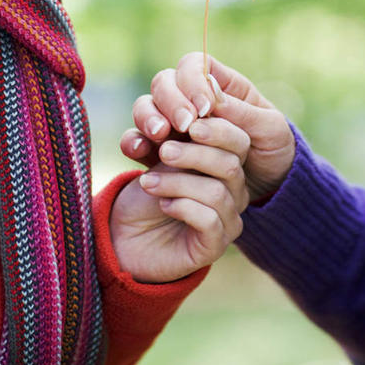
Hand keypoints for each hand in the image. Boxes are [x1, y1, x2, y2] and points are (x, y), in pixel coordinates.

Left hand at [111, 115, 249, 281]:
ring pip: (217, 192)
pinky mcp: (215, 245)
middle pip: (231, 164)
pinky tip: (164, 204)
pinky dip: (183, 207)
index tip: (185, 123)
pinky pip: (209, 220)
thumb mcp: (157, 154)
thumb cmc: (146, 188)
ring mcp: (228, 218)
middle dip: (194, 154)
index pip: (238, 140)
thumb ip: (171, 134)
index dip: (216, 128)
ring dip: (178, 182)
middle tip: (163, 151)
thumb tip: (182, 119)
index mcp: (224, 160)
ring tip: (148, 182)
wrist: (126, 232)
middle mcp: (233, 189)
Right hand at [121, 52, 294, 199]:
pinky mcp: (159, 152)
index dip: (193, 80)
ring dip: (149, 117)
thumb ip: (243, 112)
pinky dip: (133, 142)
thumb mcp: (270, 128)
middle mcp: (190, 100)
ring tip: (161, 135)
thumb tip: (213, 96)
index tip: (205, 107)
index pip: (194, 65)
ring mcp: (173, 124)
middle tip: (184, 124)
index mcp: (219, 84)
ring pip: (147, 106)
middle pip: (165, 82)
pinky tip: (139, 152)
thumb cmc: (273, 148)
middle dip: (170, 100)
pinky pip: (137, 140)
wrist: (268, 187)